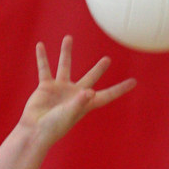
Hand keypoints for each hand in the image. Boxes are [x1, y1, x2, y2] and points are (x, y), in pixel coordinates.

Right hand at [20, 35, 135, 145]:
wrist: (35, 130)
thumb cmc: (54, 126)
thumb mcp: (68, 114)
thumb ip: (79, 102)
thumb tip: (89, 91)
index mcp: (85, 103)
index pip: (107, 95)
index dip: (120, 89)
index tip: (134, 82)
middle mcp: (75, 93)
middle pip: (90, 78)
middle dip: (99, 69)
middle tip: (108, 59)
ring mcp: (60, 89)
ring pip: (65, 66)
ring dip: (66, 53)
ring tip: (68, 38)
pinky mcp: (46, 86)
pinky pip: (44, 68)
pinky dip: (42, 57)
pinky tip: (40, 45)